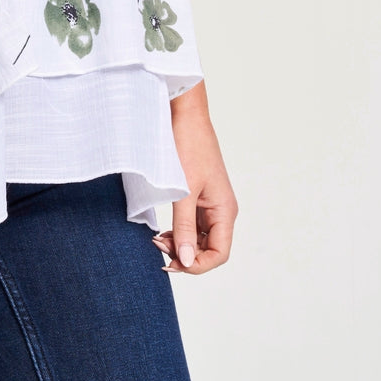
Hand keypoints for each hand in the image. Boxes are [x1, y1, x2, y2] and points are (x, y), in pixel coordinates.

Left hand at [152, 84, 237, 275]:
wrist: (183, 114)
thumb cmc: (188, 146)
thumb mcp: (184, 191)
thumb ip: (184, 227)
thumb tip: (186, 261)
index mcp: (225, 211)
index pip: (219, 254)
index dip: (197, 265)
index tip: (170, 262)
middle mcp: (220, 211)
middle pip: (208, 250)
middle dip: (184, 255)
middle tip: (156, 247)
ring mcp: (209, 204)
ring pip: (197, 239)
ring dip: (179, 244)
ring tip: (156, 239)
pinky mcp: (197, 196)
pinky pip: (190, 225)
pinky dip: (176, 231)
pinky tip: (161, 230)